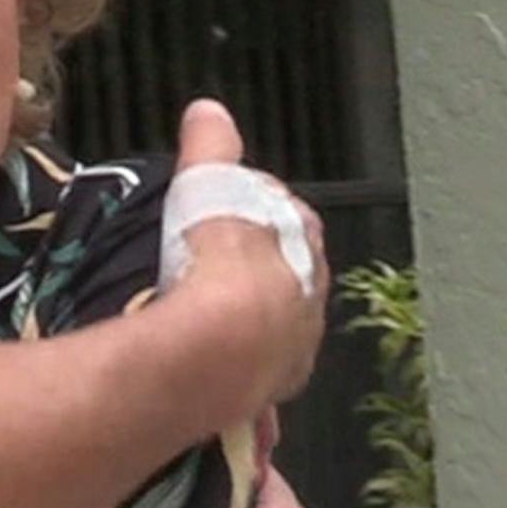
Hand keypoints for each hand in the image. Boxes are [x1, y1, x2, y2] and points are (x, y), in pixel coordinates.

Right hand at [167, 100, 327, 405]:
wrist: (215, 350)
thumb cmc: (220, 267)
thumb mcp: (210, 187)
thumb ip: (211, 148)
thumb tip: (207, 112)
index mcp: (304, 246)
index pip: (289, 219)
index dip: (256, 212)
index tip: (225, 210)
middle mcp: (307, 302)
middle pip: (282, 278)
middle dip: (253, 271)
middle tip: (208, 266)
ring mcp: (287, 352)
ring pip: (271, 332)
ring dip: (244, 325)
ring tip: (200, 319)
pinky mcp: (261, 395)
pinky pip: (249, 385)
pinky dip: (234, 381)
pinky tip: (207, 376)